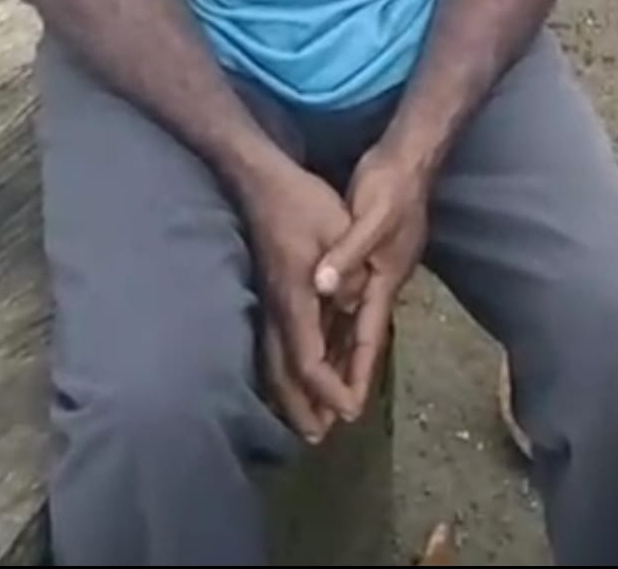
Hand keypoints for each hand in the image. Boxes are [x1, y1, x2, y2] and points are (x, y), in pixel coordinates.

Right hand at [242, 156, 369, 443]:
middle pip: (283, 372)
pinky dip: (288, 367)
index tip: (350, 411)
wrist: (262, 179)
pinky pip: (276, 342)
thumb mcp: (339, 227)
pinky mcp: (272, 290)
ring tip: (308, 419)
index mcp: (295, 298)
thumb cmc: (303, 202)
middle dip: (301, 406)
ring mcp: (271, 300)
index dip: (329, 390)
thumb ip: (349, 268)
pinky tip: (298, 373)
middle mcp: (278, 308)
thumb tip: (355, 303)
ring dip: (291, 392)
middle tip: (319, 437)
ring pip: (274, 360)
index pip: (308, 360)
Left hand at [314, 147, 428, 416]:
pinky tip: (324, 332)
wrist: (407, 157)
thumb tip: (323, 286)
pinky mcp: (367, 257)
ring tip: (322, 389)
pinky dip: (338, 323)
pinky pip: (349, 303)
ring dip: (340, 354)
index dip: (358, 373)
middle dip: (348, 376)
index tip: (350, 411)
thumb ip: (347, 254)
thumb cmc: (392, 187)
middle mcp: (381, 283)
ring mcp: (376, 271)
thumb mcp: (371, 218)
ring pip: (354, 323)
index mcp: (384, 280)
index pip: (369, 337)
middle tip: (331, 417)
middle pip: (362, 339)